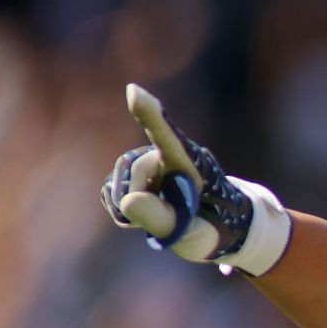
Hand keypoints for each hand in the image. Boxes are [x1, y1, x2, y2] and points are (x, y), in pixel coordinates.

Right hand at [100, 84, 290, 275]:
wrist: (217, 228)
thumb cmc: (214, 230)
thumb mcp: (195, 235)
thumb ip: (162, 219)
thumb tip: (127, 201)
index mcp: (192, 163)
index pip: (169, 137)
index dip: (150, 115)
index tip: (133, 92)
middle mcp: (167, 154)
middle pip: (135, 171)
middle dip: (143, 202)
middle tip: (174, 222)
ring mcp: (146, 161)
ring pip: (117, 184)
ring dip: (132, 210)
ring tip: (163, 217)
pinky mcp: (130, 173)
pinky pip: (109, 192)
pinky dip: (122, 211)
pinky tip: (146, 213)